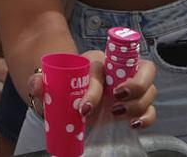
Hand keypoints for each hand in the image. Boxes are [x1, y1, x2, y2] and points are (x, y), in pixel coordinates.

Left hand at [25, 52, 157, 128]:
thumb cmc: (62, 87)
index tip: (84, 107)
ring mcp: (132, 89)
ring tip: (116, 115)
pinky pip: (151, 110)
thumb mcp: (50, 84)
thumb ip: (39, 83)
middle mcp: (121, 71)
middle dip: (136, 84)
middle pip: (145, 69)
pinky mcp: (136, 106)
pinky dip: (147, 117)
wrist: (70, 98)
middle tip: (116, 100)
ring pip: (150, 91)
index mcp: (99, 60)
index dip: (96, 88)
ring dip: (138, 104)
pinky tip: (134, 125)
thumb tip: (36, 85)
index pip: (104, 68)